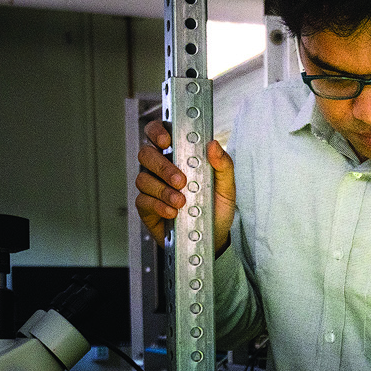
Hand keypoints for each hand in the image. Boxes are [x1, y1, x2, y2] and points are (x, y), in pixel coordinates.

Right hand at [133, 119, 234, 256]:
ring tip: (181, 202)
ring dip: (162, 190)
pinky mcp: (147, 207)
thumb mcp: (226, 187)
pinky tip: (173, 212)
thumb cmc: (216, 208)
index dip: (156, 131)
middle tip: (181, 180)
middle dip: (162, 166)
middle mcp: (161, 168)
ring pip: (143, 179)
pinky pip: (143, 201)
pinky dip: (158, 206)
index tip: (166, 141)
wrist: (212, 238)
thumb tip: (214, 145)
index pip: (158, 133)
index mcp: (178, 155)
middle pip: (146, 154)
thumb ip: (223, 165)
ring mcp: (152, 187)